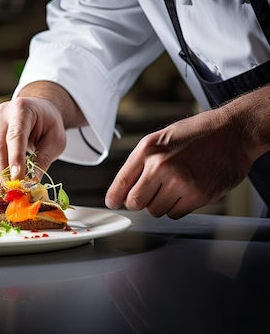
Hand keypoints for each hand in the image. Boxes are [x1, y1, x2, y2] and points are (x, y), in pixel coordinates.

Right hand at [0, 81, 86, 179]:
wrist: (39, 111)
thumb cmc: (48, 123)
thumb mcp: (55, 141)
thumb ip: (43, 159)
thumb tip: (32, 181)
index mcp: (22, 108)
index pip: (16, 136)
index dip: (15, 158)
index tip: (18, 178)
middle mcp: (4, 112)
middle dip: (4, 169)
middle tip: (13, 188)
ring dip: (0, 171)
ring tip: (12, 185)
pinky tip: (7, 176)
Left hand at [105, 106, 253, 218]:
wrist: (234, 132)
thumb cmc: (196, 134)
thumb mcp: (160, 139)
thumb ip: (140, 162)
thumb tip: (123, 189)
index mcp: (148, 150)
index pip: (121, 182)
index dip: (114, 197)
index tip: (113, 203)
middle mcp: (161, 166)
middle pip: (135, 202)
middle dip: (139, 202)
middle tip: (148, 194)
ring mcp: (180, 182)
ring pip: (155, 211)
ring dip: (160, 204)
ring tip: (173, 186)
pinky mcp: (198, 195)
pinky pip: (175, 214)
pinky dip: (177, 207)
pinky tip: (186, 191)